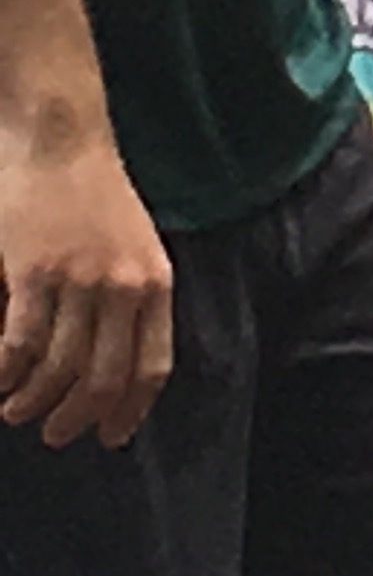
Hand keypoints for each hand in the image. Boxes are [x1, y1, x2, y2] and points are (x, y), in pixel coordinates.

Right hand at [0, 124, 175, 449]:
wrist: (61, 138)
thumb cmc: (93, 192)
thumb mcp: (133, 244)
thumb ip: (127, 299)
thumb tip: (108, 363)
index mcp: (155, 281)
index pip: (151, 367)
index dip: (129, 410)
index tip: (110, 437)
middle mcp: (123, 287)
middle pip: (103, 380)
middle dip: (76, 419)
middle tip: (56, 435)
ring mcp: (79, 281)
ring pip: (58, 372)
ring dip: (33, 404)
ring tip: (17, 412)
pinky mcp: (35, 273)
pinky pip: (19, 347)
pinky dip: (4, 375)